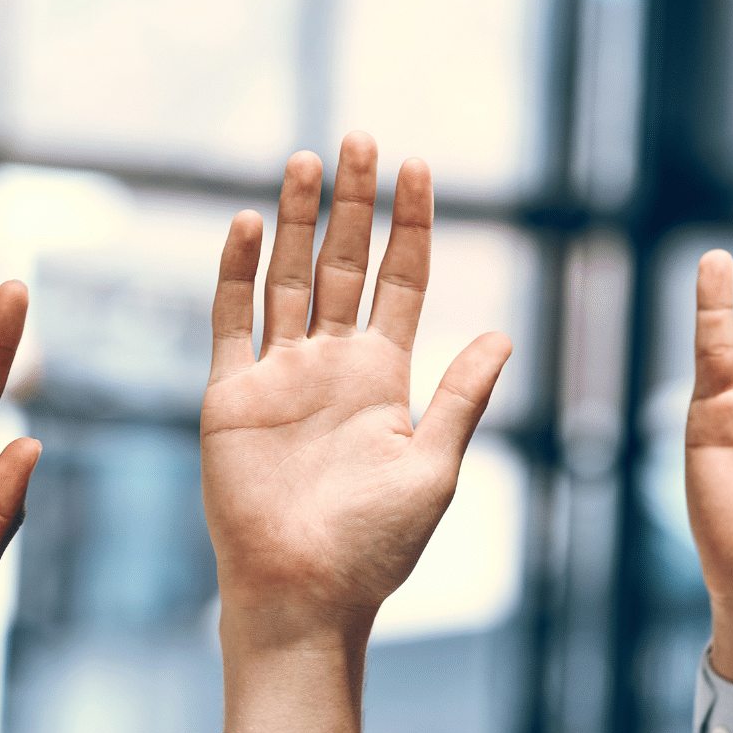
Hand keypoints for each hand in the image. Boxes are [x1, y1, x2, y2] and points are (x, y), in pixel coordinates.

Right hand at [203, 132, 510, 732]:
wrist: (303, 593)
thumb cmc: (374, 545)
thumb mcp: (433, 466)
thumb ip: (461, 397)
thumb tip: (503, 334)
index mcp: (384, 378)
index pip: (400, 282)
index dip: (410, 226)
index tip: (420, 168)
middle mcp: (331, 366)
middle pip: (343, 265)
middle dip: (353, 204)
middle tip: (361, 139)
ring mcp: (278, 376)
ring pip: (289, 279)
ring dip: (298, 221)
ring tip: (307, 160)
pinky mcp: (230, 396)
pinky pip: (232, 321)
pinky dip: (240, 273)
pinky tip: (252, 224)